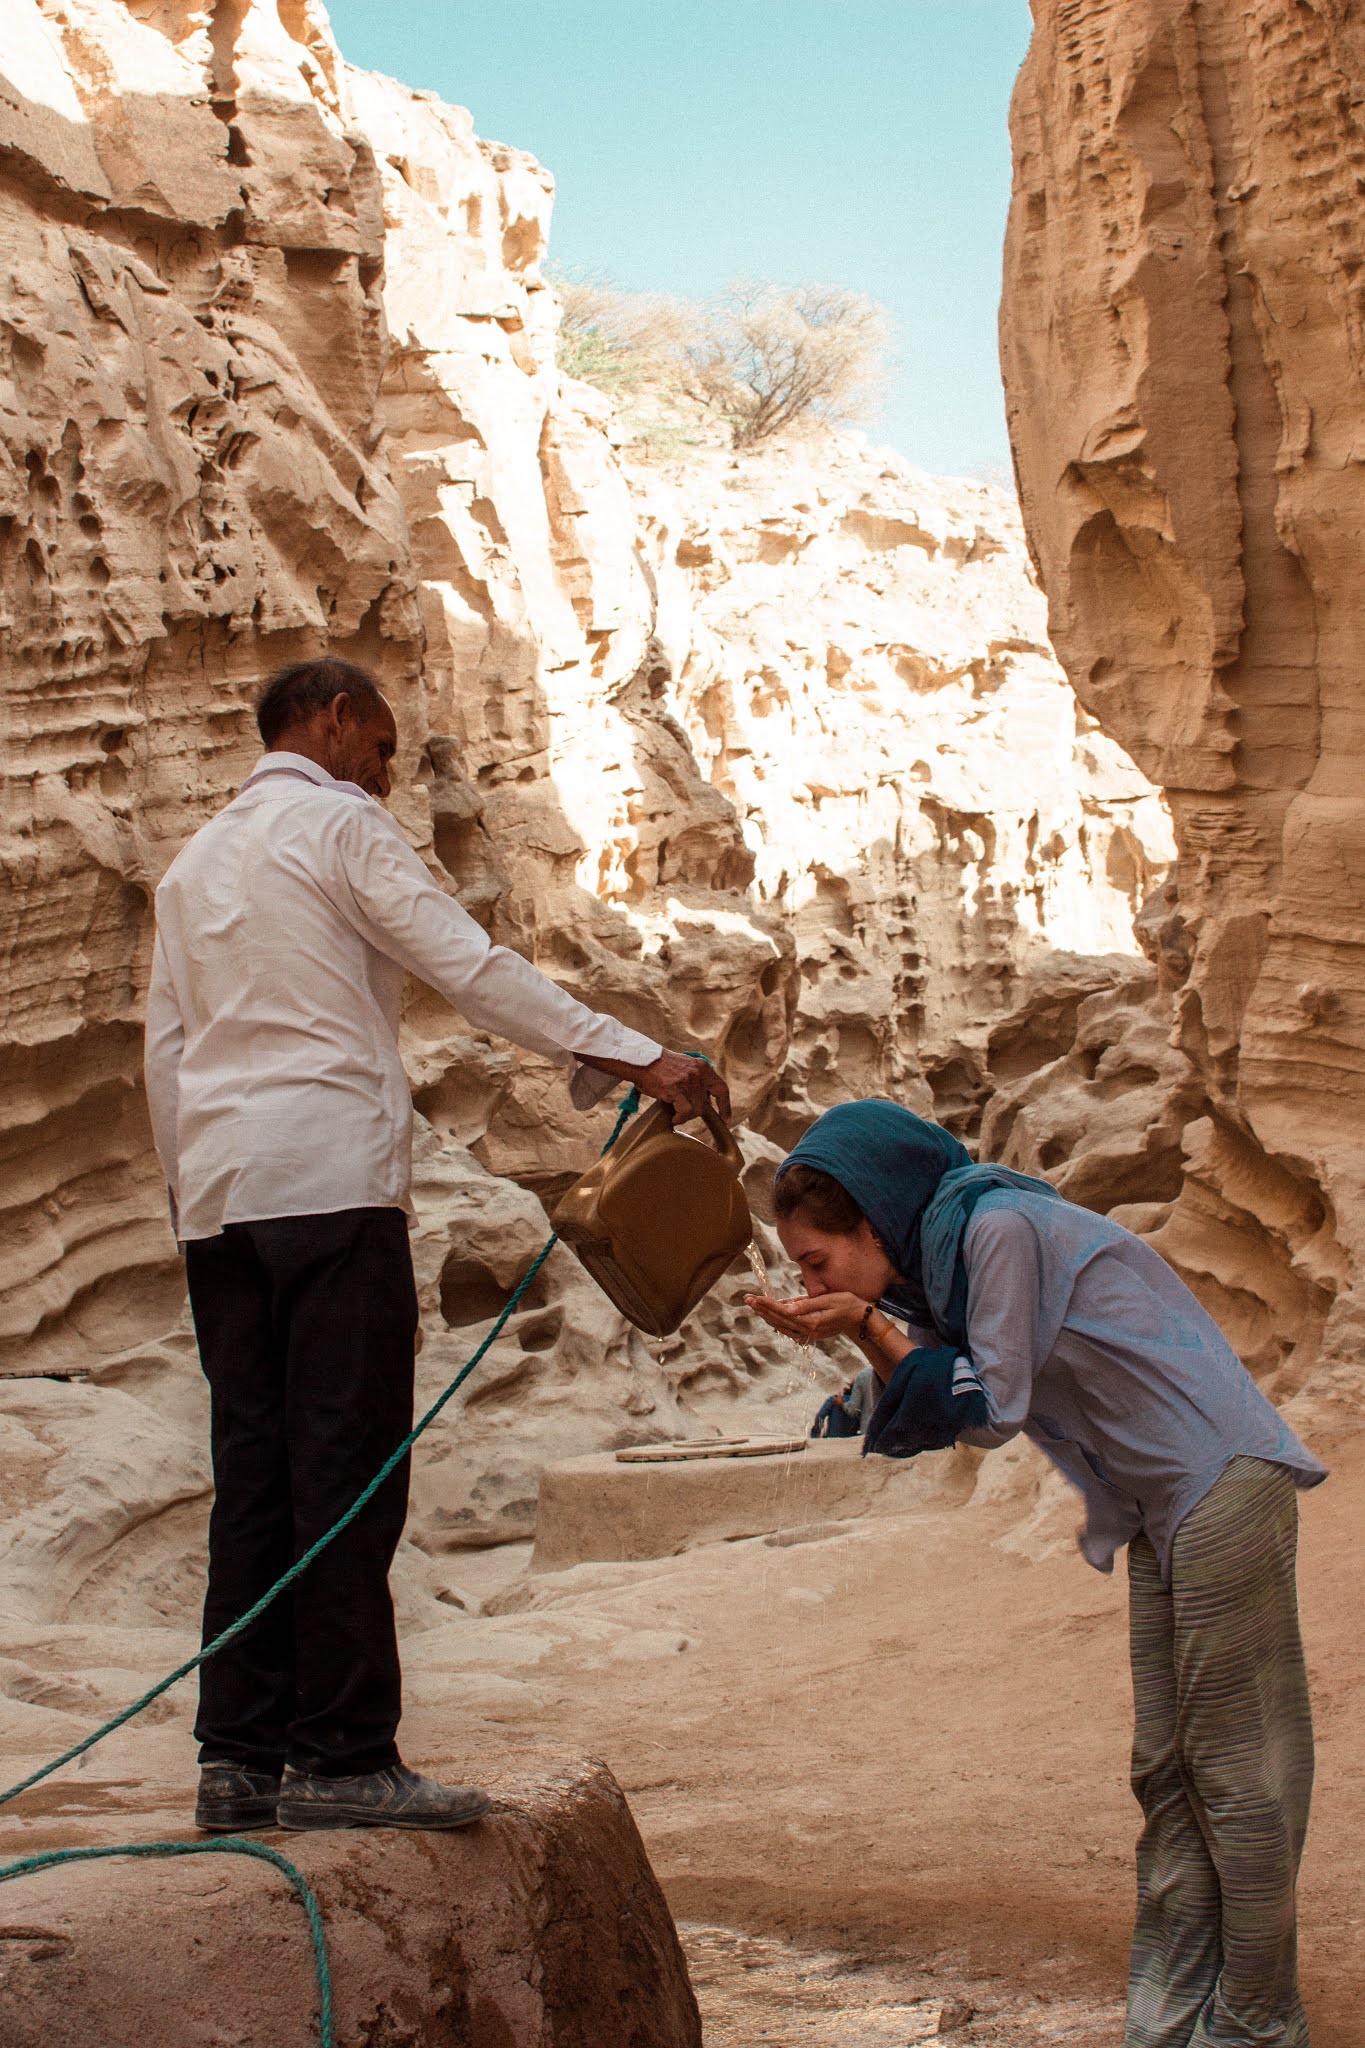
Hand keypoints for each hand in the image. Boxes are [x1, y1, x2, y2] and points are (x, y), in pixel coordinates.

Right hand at [585, 1049, 731, 1122]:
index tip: (726, 1118)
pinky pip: (685, 1111)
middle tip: (681, 1112)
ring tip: (674, 1112)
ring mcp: (687, 1080)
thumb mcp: (684, 1067)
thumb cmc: (659, 1067)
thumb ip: (696, 1081)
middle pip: (704, 1104)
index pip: (721, 1089)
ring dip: (684, 1116)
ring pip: (695, 1110)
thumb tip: (703, 1103)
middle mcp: (697, 1073)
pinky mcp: (675, 1088)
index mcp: (702, 1067)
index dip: (725, 1106)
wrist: (641, 1060)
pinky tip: (673, 1117)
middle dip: (694, 1112)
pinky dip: (680, 1118)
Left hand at [744, 1291, 868, 1344]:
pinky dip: (777, 1321)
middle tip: (747, 1299)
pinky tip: (768, 1315)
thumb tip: (785, 1307)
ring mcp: (808, 1335)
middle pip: (778, 1320)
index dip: (767, 1305)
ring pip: (781, 1326)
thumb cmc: (845, 1304)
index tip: (754, 1298)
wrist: (858, 1318)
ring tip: (753, 1305)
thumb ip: (805, 1304)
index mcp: (811, 1322)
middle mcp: (807, 1331)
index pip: (783, 1313)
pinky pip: (788, 1329)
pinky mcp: (808, 1335)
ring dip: (766, 1316)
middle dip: (762, 1309)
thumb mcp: (827, 1300)